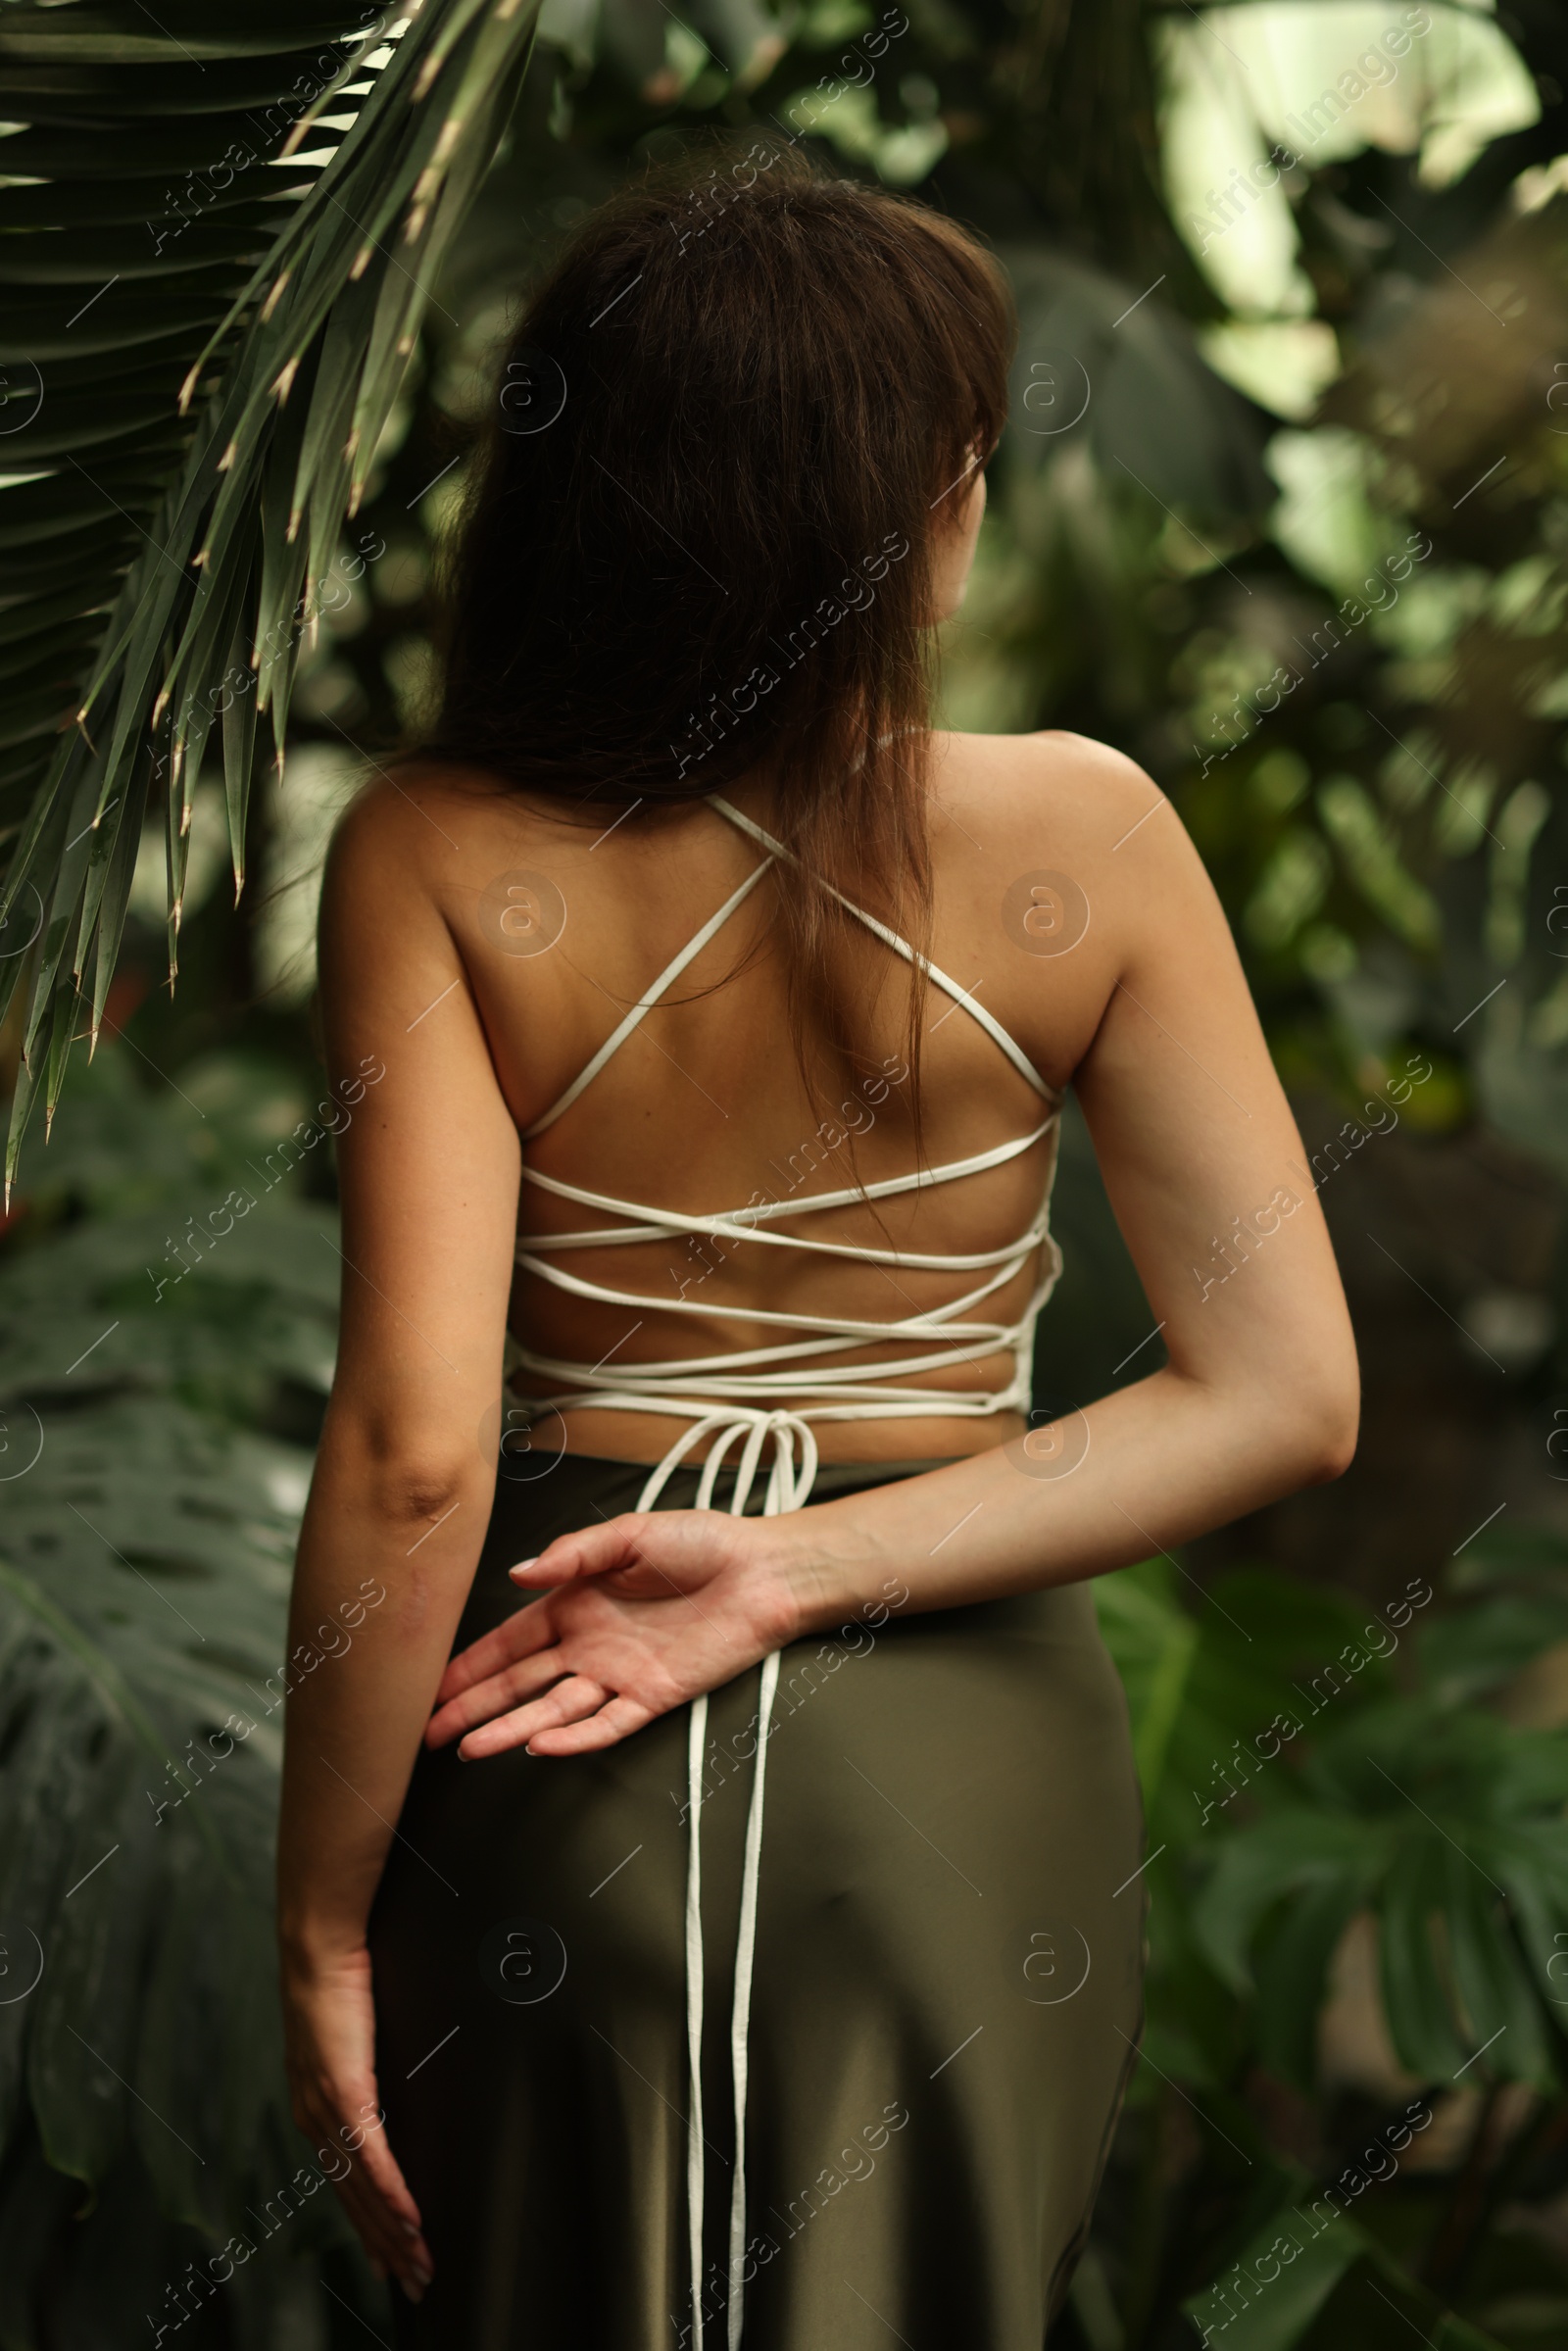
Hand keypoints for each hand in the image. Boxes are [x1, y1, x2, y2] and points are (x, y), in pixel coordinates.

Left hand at [280, 1940, 432, 2301]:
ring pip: (363, 2188)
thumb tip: (390, 2081)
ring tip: (421, 2263)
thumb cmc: (341, 1981)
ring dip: (394, 2231)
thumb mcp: (355, 2036)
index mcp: (315, 2107)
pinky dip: (392, 2192)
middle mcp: (315, 2118)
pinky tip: (411, 2219)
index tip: (391, 2258)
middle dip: (387, 2244)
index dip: (369, 2224)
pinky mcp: (344, 2092)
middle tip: (416, 2280)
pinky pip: (372, 2156)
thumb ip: (367, 2068)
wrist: (319, 1946)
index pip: (345, 2181)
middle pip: (354, 2197)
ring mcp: (327, 2109)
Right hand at [424, 1508, 801, 1759]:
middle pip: (520, 1684)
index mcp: (576, 1604)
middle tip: (431, 1734)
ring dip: (511, 1729)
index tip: (432, 1687)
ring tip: (470, 1749)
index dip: (470, 1665)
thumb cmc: (703, 1544)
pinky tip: (540, 1744)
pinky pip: (607, 1724)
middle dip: (473, 1708)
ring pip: (553, 1711)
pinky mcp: (654, 1696)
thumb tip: (516, 1574)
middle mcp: (590, 1645)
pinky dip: (575, 1737)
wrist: (764, 1571)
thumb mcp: (628, 1534)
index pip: (510, 1643)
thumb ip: (571, 1554)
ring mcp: (619, 1675)